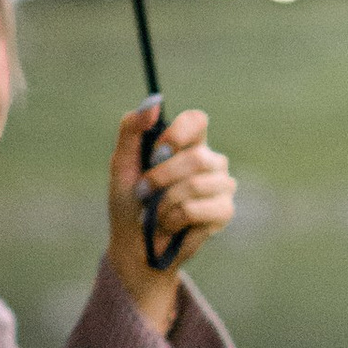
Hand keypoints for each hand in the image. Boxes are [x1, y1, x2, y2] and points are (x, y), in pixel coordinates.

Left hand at [106, 102, 234, 333]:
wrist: (136, 245)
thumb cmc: (129, 203)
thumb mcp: (122, 162)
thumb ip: (132, 128)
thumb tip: (155, 101)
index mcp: (187, 144)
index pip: (197, 121)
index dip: (180, 132)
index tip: (159, 150)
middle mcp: (210, 161)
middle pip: (196, 157)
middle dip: (162, 177)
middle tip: (144, 191)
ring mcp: (221, 187)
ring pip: (197, 183)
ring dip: (165, 201)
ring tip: (157, 212)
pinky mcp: (224, 212)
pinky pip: (200, 208)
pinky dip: (176, 218)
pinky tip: (171, 225)